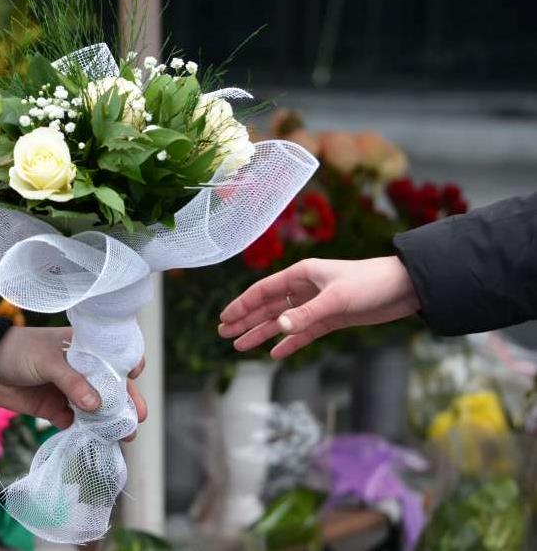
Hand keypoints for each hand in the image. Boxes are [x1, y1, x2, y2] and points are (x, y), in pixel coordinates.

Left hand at [0, 326, 147, 439]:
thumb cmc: (18, 351)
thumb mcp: (48, 361)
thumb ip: (72, 382)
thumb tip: (97, 406)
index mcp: (83, 349)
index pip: (113, 356)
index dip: (128, 364)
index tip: (134, 375)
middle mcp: (80, 370)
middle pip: (110, 387)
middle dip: (125, 403)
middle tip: (136, 419)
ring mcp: (68, 391)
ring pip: (96, 409)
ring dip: (109, 422)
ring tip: (124, 436)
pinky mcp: (54, 410)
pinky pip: (76, 423)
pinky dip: (86, 433)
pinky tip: (97, 442)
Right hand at [218, 257, 420, 358]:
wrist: (405, 288)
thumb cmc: (371, 283)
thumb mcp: (337, 299)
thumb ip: (307, 315)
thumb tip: (279, 329)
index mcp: (301, 275)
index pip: (263, 291)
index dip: (242, 305)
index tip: (224, 319)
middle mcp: (305, 289)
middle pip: (267, 307)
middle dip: (245, 320)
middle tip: (223, 333)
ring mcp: (317, 305)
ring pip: (282, 322)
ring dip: (261, 333)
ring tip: (239, 346)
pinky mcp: (331, 319)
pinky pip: (303, 333)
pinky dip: (288, 343)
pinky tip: (274, 353)